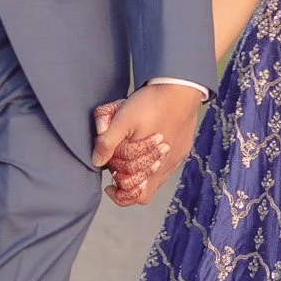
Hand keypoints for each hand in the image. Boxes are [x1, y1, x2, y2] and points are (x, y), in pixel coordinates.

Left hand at [91, 82, 203, 206]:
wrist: (180, 88)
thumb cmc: (152, 103)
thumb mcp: (123, 119)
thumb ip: (108, 141)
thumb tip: (98, 161)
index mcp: (148, 163)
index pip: (132, 193)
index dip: (118, 193)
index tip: (109, 185)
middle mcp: (164, 166)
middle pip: (144, 192)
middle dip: (128, 185)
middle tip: (118, 173)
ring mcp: (175, 159)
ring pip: (157, 183)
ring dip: (142, 179)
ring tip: (131, 165)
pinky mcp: (182, 150)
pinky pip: (168, 170)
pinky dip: (155, 168)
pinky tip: (147, 154)